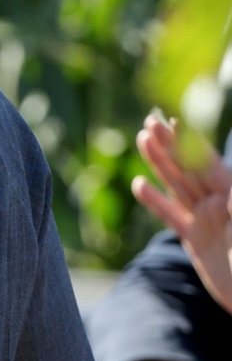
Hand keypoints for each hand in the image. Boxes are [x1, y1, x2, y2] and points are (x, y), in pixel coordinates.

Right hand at [134, 114, 231, 310]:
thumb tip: (221, 197)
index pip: (209, 165)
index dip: (192, 144)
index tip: (175, 122)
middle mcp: (220, 203)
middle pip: (190, 169)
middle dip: (171, 145)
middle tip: (150, 121)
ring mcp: (206, 220)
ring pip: (178, 186)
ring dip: (160, 163)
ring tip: (142, 139)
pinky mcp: (195, 239)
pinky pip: (171, 216)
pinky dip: (155, 201)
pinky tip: (140, 185)